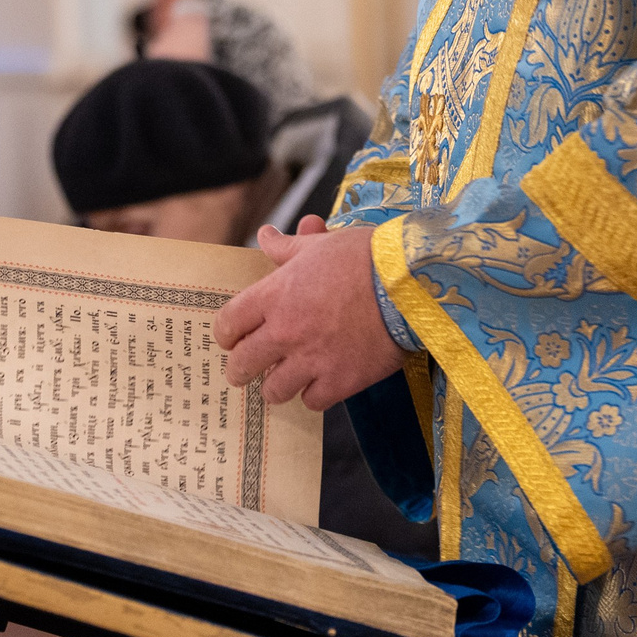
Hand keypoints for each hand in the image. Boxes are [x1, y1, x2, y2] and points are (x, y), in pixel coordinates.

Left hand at [213, 220, 403, 410]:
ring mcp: (312, 360)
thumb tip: (266, 235)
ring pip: (273, 390)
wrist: (410, 283)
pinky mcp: (340, 381)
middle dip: (240, 369)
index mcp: (274, 296)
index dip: (226, 334)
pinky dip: (314, 394)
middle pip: (242, 364)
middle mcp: (285, 331)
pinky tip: (321, 383)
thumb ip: (287, 247)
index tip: (232, 338)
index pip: (228, 324)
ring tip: (284, 381)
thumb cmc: (366, 257)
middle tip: (245, 370)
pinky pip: (312, 401)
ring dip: (276, 386)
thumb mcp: (321, 245)